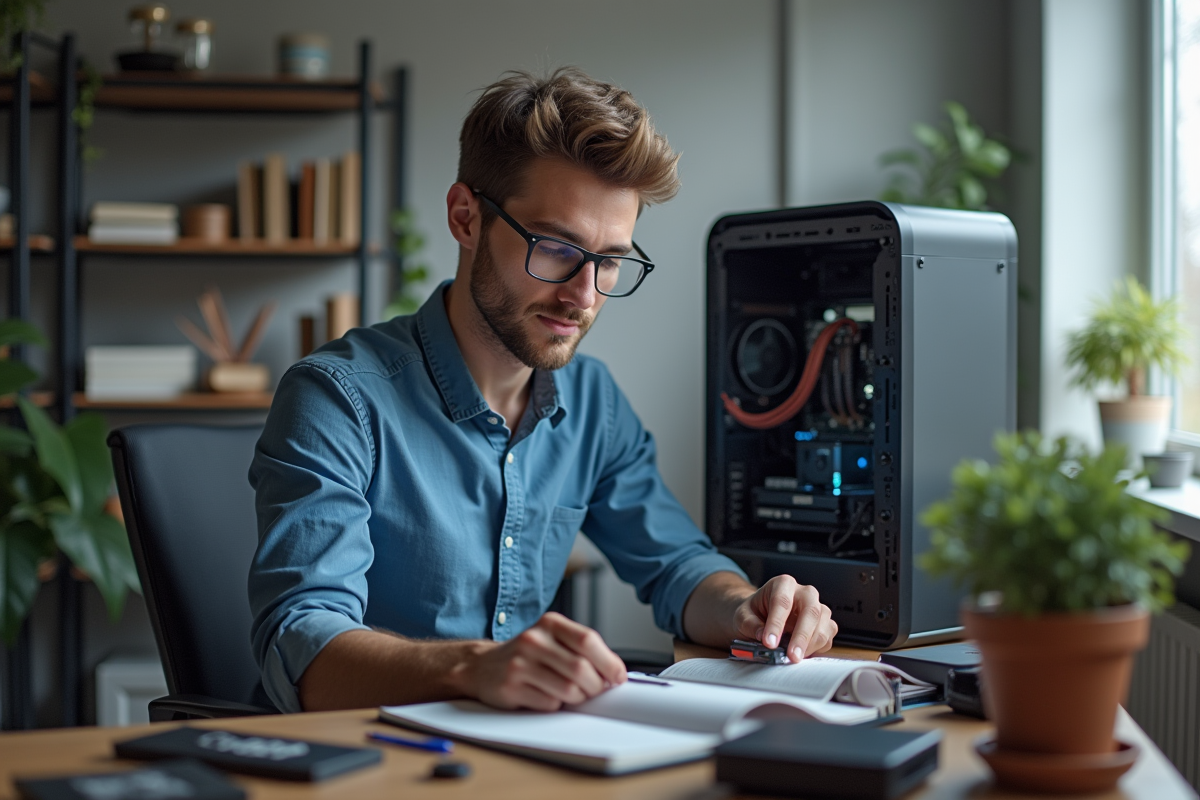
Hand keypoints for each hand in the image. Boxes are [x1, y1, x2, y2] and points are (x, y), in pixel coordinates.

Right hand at [464, 612, 626, 710]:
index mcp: (550, 623)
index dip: (609, 662)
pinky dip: (556, 705)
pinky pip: (549, 704)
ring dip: (577, 698)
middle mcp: (534, 639)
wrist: (483, 666)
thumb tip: (615, 673)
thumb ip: (582, 649)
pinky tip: (547, 696)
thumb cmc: (527, 654)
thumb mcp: (553, 639)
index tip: (618, 677)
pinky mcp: (511, 687)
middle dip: (596, 686)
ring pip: (568, 690)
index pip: (588, 640)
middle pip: (581, 669)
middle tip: (595, 691)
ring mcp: (520, 663)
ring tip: (571, 694)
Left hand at [734, 575, 836, 661]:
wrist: (761, 617)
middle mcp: (804, 593)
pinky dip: (816, 650)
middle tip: (791, 656)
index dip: (776, 623)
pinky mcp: (825, 625)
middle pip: (810, 611)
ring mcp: (818, 608)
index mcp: (783, 584)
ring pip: (823, 626)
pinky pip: (827, 638)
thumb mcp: (743, 616)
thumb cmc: (754, 613)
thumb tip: (763, 636)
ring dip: (810, 646)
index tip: (769, 642)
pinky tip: (802, 654)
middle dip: (801, 636)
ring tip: (793, 658)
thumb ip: (751, 625)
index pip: (782, 601)